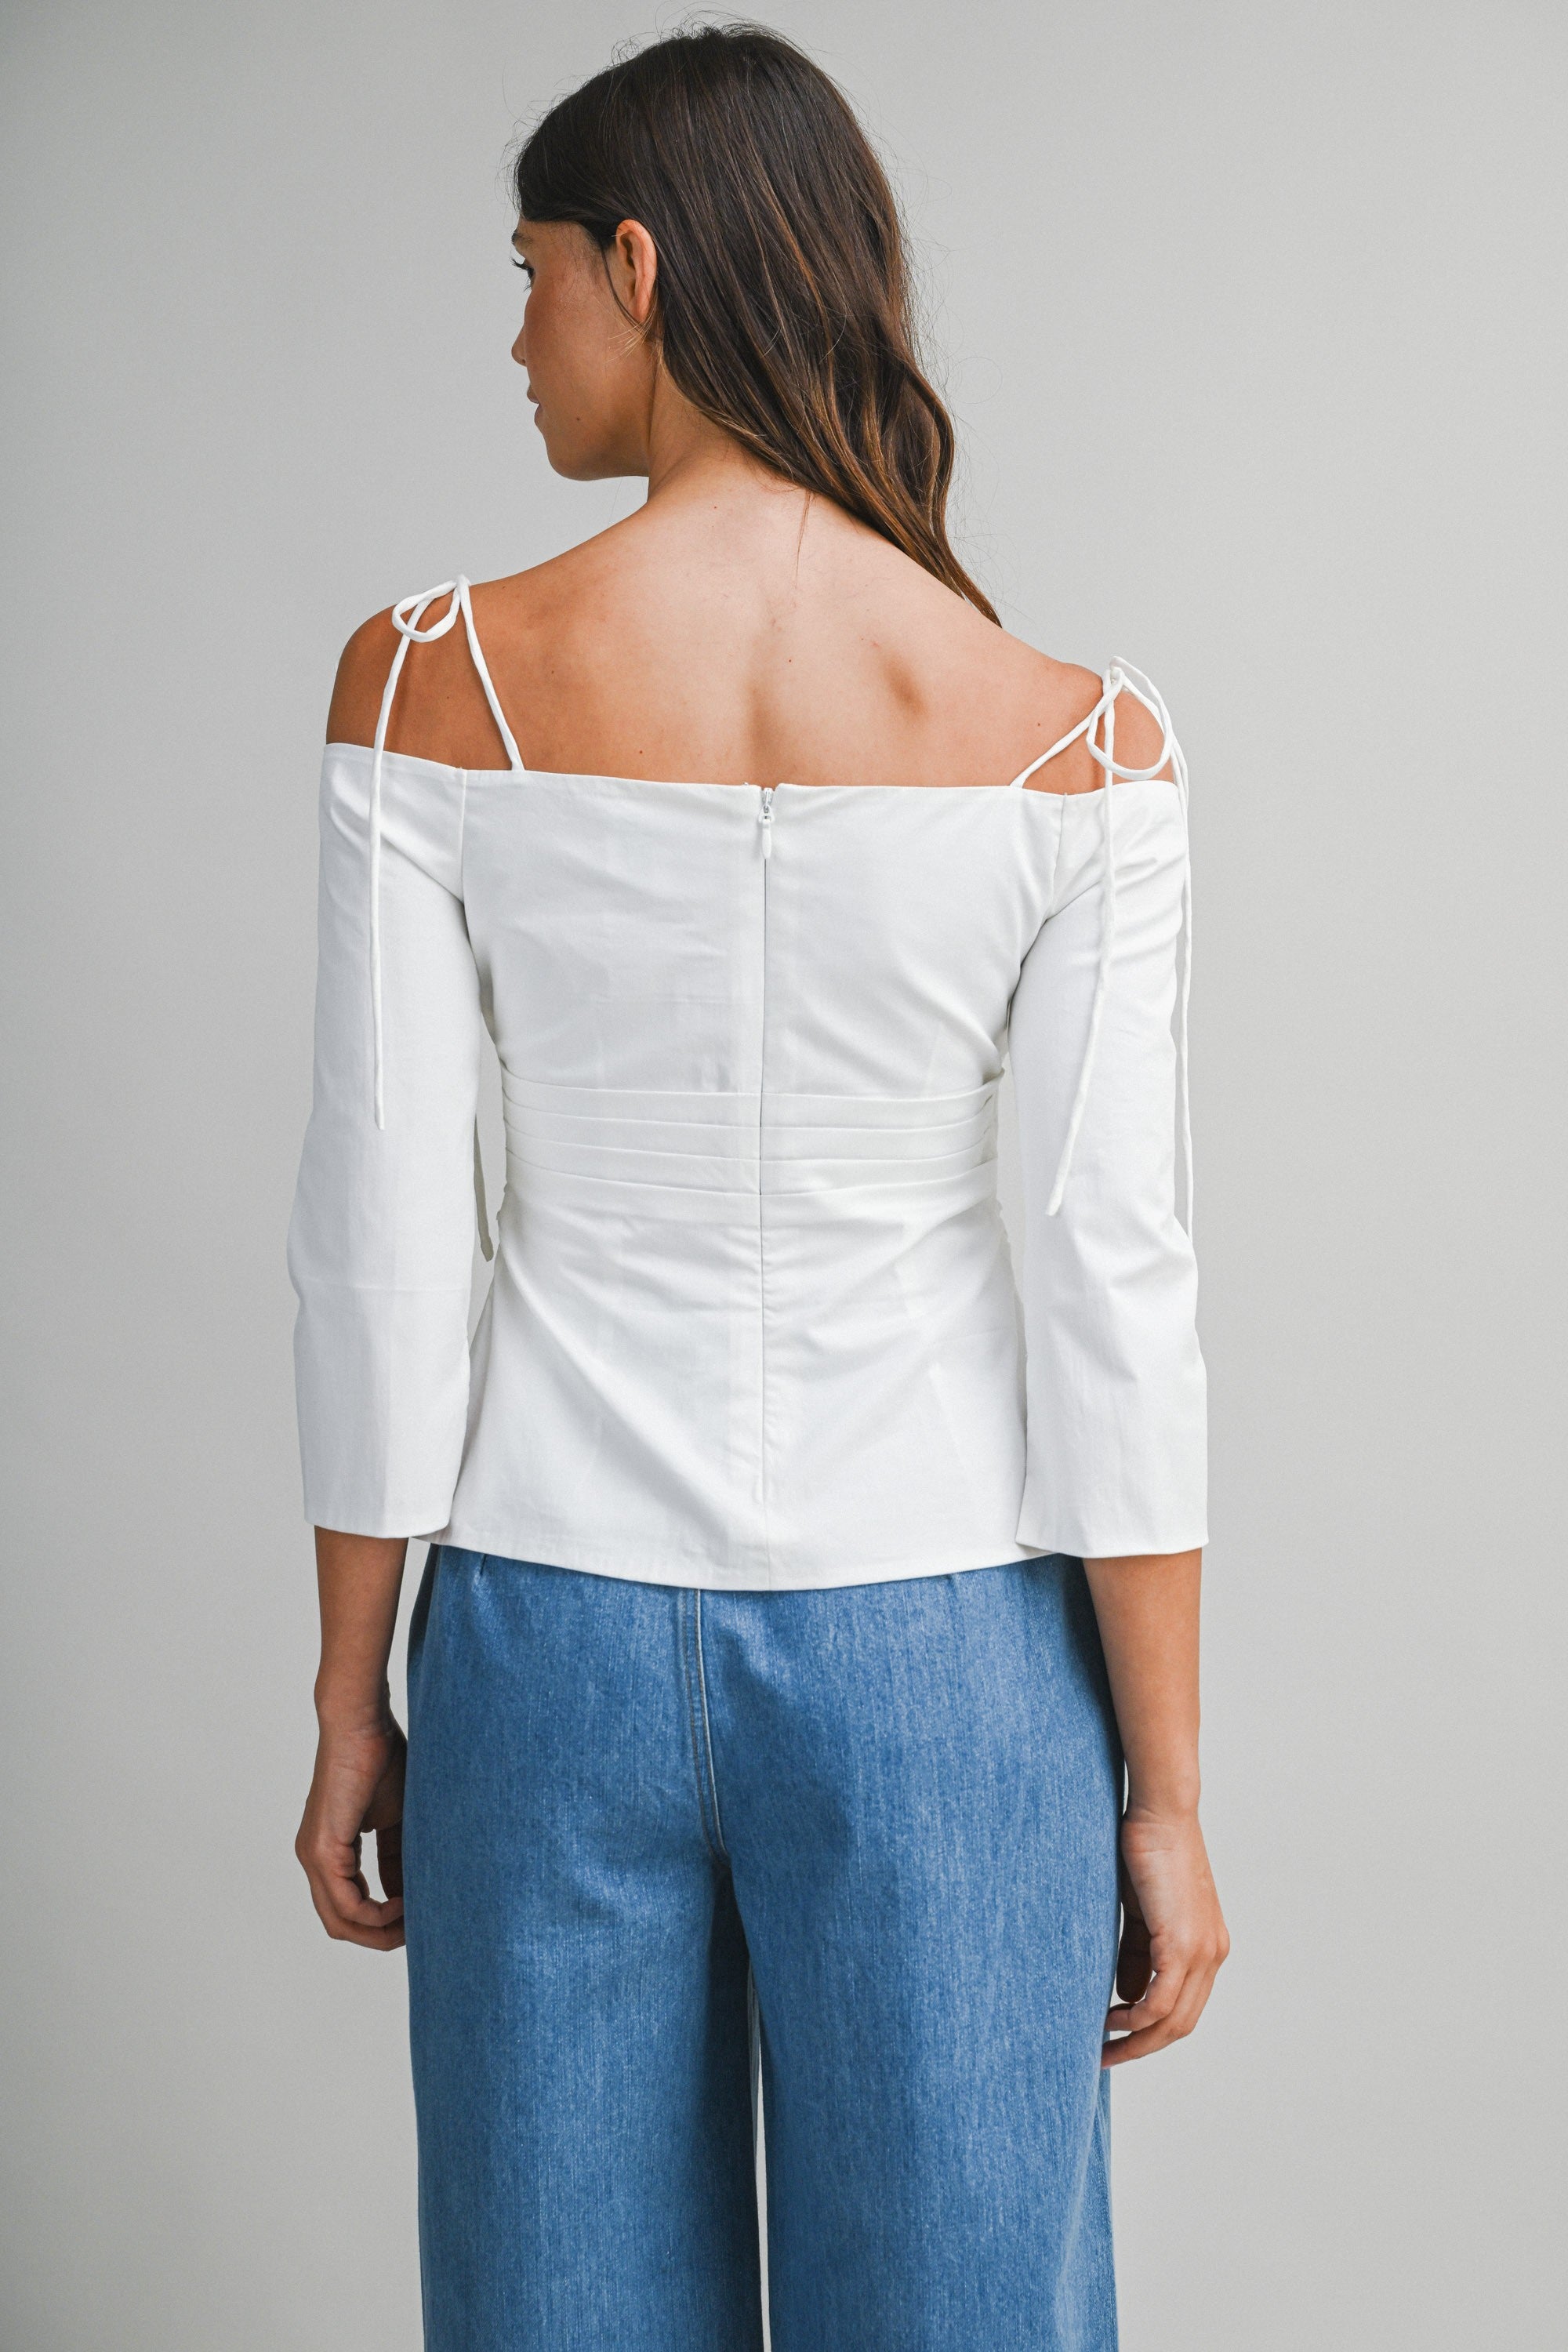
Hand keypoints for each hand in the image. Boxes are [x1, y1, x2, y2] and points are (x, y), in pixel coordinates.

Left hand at [295, 1712, 406, 1950]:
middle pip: (342, 1925)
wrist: (362, 1723)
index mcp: (331, 1852)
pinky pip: (345, 1904)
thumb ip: (398, 1858)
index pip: (352, 1905)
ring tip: (416, 1921)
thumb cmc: (381, 1758)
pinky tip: (404, 1903)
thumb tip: (411, 1896)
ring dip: (380, 1931)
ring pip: (340, 1922)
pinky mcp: (322, 1850)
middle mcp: (315, 1860)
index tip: (420, 1917)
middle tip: (420, 1931)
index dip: (385, 1921)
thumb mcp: (397, 1819)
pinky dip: (376, 1914)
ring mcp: (314, 1857)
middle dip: (382, 1937)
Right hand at [1102, 1807, 1227, 2065]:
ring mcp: (1203, 1952)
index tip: (1117, 2038)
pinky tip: (1111, 2018)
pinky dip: (1136, 2018)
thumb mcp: (1141, 1914)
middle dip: (1142, 2046)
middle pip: (1182, 2024)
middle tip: (1105, 2056)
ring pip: (1174, 2020)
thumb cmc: (1146, 1852)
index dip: (1152, 2030)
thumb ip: (1137, 1955)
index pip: (1184, 2006)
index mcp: (1207, 1946)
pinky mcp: (1183, 1944)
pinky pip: (1161, 2000)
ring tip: (1102, 2045)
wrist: (1161, 1813)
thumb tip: (1128, 1998)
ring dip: (1137, 2040)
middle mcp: (1212, 1955)